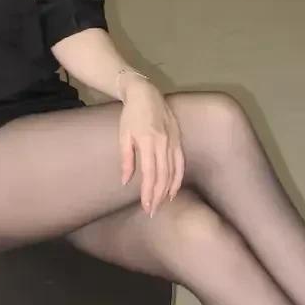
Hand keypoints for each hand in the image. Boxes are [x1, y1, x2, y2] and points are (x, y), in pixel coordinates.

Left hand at [119, 79, 183, 217]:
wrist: (145, 93)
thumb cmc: (130, 115)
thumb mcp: (123, 136)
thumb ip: (126, 159)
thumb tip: (126, 181)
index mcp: (147, 142)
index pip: (150, 174)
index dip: (149, 192)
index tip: (146, 207)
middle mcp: (163, 143)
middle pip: (163, 176)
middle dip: (158, 196)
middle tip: (152, 211)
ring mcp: (173, 141)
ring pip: (173, 171)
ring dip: (168, 190)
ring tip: (162, 204)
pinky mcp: (178, 139)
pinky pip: (181, 163)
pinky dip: (178, 177)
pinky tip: (174, 189)